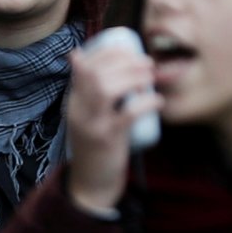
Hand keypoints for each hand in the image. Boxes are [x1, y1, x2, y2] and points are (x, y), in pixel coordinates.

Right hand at [64, 43, 158, 215]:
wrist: (91, 184)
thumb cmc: (96, 144)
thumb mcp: (87, 115)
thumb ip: (88, 91)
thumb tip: (82, 56)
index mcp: (73, 101)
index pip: (83, 65)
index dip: (107, 51)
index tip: (128, 49)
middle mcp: (78, 109)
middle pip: (95, 73)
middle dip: (124, 61)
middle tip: (147, 62)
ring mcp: (91, 124)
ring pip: (105, 89)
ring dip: (132, 77)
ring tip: (150, 77)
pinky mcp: (107, 139)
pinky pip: (127, 114)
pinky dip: (146, 103)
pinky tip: (158, 100)